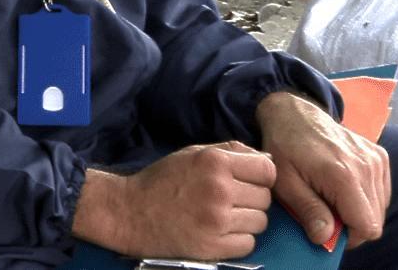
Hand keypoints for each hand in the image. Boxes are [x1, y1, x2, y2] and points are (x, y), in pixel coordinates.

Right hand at [73, 142, 275, 261]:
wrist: (129, 212)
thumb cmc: (162, 180)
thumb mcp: (193, 153)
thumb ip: (230, 151)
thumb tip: (267, 160)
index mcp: (215, 162)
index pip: (268, 170)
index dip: (262, 176)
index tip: (250, 181)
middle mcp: (219, 189)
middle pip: (265, 197)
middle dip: (252, 199)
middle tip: (230, 200)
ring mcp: (216, 220)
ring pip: (260, 222)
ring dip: (246, 220)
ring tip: (223, 216)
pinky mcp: (212, 246)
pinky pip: (248, 243)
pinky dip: (238, 240)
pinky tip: (220, 232)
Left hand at [257, 91, 389, 248]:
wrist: (294, 113)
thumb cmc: (284, 147)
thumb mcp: (285, 182)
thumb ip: (308, 211)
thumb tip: (325, 238)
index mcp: (344, 176)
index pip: (367, 227)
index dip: (348, 237)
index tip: (327, 228)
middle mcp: (367, 167)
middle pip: (375, 220)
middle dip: (351, 225)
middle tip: (326, 212)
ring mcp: (376, 159)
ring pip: (380, 207)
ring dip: (358, 210)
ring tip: (331, 196)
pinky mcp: (380, 155)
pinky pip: (381, 191)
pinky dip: (365, 196)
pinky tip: (343, 187)